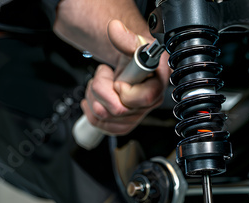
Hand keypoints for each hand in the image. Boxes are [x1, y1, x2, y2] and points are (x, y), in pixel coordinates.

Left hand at [81, 20, 169, 134]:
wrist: (131, 64)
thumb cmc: (135, 55)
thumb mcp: (133, 42)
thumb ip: (125, 38)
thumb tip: (115, 29)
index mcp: (157, 84)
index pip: (143, 99)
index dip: (124, 89)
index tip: (118, 80)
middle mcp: (150, 103)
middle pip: (119, 111)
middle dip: (102, 90)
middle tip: (104, 77)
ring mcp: (137, 115)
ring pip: (106, 119)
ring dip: (94, 98)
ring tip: (100, 85)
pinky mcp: (124, 123)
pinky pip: (102, 126)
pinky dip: (91, 111)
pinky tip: (96, 98)